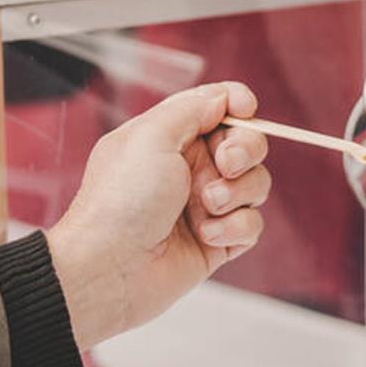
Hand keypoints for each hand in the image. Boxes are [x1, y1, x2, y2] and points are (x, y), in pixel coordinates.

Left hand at [45, 82, 269, 347]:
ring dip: (237, 192)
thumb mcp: (152, 135)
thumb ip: (194, 108)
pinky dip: (234, 228)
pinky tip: (205, 236)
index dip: (237, 105)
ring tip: (206, 206)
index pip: (217, 108)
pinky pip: (251, 224)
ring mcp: (205, 205)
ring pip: (255, 184)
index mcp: (170, 137)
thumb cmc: (122, 199)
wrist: (110, 268)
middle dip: (245, 150)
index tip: (245, 110)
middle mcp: (189, 168)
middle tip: (226, 164)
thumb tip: (227, 98)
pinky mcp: (218, 241)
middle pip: (247, 144)